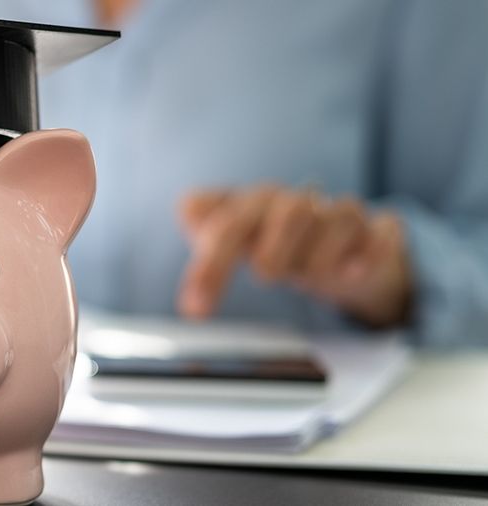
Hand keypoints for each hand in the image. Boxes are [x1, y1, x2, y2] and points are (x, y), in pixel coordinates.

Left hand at [177, 185, 411, 327]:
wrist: (347, 254)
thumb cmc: (283, 246)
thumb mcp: (242, 243)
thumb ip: (209, 230)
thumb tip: (187, 207)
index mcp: (257, 205)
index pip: (230, 219)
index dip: (211, 261)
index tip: (195, 306)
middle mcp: (300, 205)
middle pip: (287, 210)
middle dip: (273, 245)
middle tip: (264, 275)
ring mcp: (342, 218)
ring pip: (337, 216)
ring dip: (320, 250)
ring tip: (309, 277)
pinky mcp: (381, 234)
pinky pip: (382, 233)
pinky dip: (370, 251)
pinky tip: (352, 272)